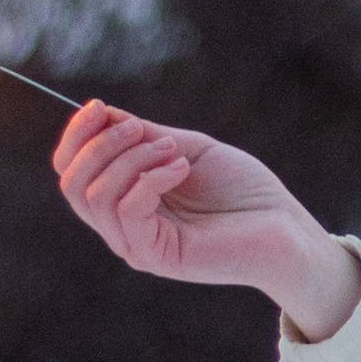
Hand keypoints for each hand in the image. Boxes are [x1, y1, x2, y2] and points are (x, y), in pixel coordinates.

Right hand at [53, 103, 360, 341]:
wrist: (288, 228)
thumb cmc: (246, 191)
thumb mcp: (188, 149)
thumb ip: (143, 135)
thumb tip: (99, 112)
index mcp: (126, 200)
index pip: (72, 171)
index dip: (76, 136)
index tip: (97, 105)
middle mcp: (123, 226)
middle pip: (72, 183)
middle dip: (97, 144)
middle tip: (139, 127)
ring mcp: (136, 244)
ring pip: (94, 195)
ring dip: (128, 158)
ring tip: (173, 149)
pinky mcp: (156, 256)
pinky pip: (126, 210)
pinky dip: (148, 179)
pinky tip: (181, 168)